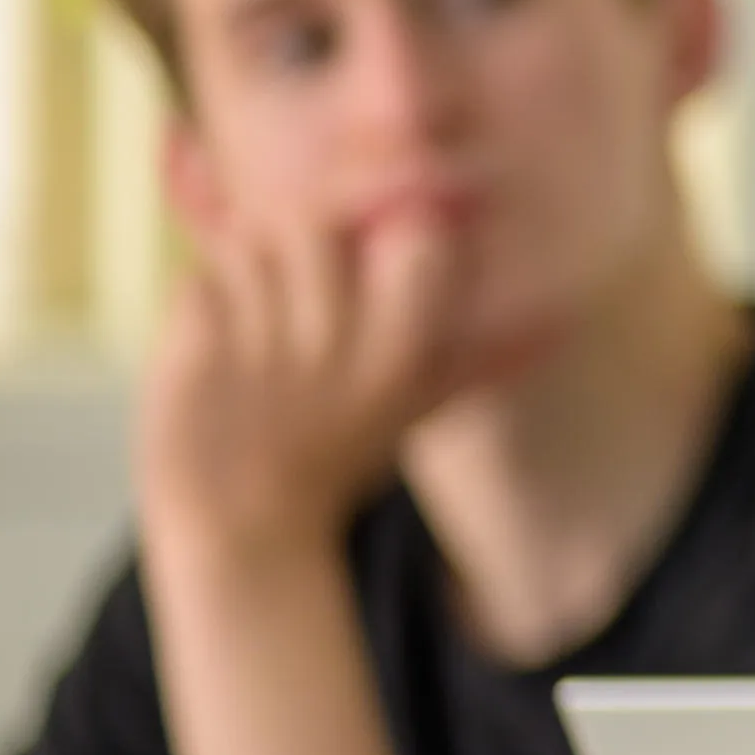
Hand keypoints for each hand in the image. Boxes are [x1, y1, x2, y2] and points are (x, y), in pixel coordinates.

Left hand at [136, 199, 468, 574]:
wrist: (240, 531)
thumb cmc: (335, 465)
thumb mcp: (418, 413)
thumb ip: (482, 359)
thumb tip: (561, 323)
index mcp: (400, 354)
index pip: (417, 239)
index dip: (392, 224)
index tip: (379, 244)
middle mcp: (338, 344)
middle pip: (313, 222)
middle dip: (297, 242)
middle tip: (290, 289)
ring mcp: (261, 344)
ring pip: (249, 244)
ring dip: (244, 272)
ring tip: (252, 325)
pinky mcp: (193, 351)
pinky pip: (195, 282)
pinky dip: (198, 306)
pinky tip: (214, 350)